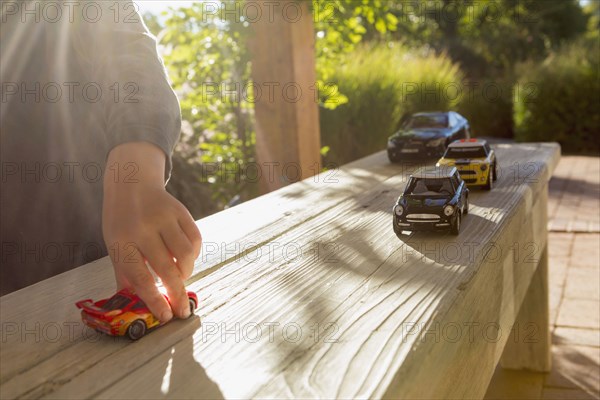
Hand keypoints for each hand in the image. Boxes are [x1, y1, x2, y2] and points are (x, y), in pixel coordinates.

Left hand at [102, 142, 200, 321]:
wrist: (132, 183)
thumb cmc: (122, 221)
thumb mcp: (115, 245)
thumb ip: (125, 274)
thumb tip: (133, 305)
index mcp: (122, 241)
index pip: (140, 277)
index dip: (154, 300)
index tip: (165, 316)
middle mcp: (143, 229)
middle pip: (166, 269)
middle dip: (176, 294)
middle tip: (183, 311)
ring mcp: (164, 218)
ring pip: (185, 255)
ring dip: (185, 272)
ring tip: (178, 276)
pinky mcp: (181, 211)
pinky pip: (195, 240)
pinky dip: (193, 254)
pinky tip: (184, 257)